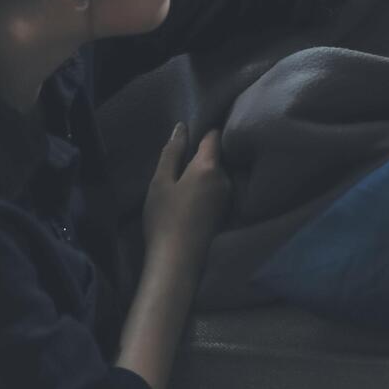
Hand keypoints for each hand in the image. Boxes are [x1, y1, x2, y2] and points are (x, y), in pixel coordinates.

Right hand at [141, 123, 232, 262]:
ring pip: (216, 174)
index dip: (203, 130)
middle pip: (216, 156)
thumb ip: (172, 152)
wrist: (178, 261)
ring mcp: (227, 197)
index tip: (190, 130)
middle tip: (179, 157)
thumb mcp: (161, 181)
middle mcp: (225, 179)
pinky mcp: (224, 213)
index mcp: (210, 167)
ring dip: (203, 172)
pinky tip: (190, 196)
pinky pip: (216, 189)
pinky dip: (205, 187)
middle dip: (202, 153)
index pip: (214, 136)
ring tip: (182, 177)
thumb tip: (182, 127)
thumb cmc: (165, 218)